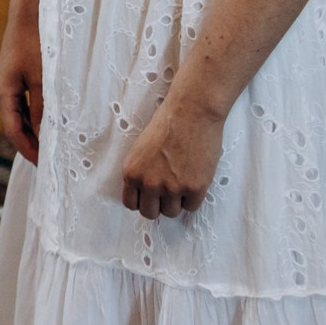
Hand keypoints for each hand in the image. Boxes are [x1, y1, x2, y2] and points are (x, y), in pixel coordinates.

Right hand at [0, 6, 43, 164]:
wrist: (28, 13)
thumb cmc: (35, 42)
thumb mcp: (42, 79)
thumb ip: (42, 108)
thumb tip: (43, 135)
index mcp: (3, 92)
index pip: (13, 130)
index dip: (28, 150)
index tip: (43, 165)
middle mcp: (1, 90)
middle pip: (14, 125)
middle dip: (30, 143)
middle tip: (49, 161)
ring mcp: (7, 83)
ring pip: (18, 115)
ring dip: (32, 130)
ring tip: (50, 145)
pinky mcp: (14, 76)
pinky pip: (21, 103)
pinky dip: (32, 116)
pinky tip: (46, 121)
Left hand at [120, 97, 225, 218]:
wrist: (191, 112)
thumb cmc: (167, 124)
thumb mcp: (141, 149)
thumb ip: (141, 172)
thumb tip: (145, 193)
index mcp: (132, 172)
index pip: (131, 204)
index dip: (142, 200)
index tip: (150, 196)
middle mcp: (149, 183)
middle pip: (150, 213)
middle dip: (158, 205)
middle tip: (167, 192)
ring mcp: (172, 188)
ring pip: (171, 212)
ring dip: (176, 202)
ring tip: (182, 181)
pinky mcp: (195, 188)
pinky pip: (191, 207)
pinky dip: (193, 198)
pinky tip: (194, 180)